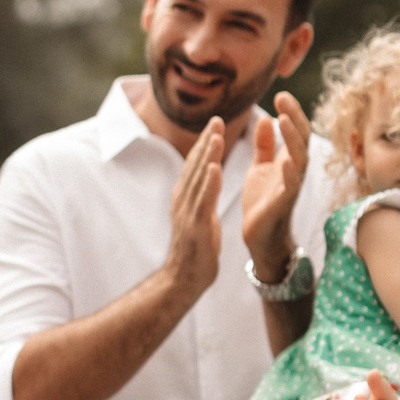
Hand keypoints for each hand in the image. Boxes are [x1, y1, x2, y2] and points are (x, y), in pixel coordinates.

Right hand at [162, 120, 227, 299]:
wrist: (183, 280)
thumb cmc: (194, 252)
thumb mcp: (198, 218)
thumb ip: (201, 198)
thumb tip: (208, 183)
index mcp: (184, 199)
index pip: (194, 166)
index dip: (204, 145)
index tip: (215, 125)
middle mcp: (182, 201)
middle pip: (194, 166)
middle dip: (205, 142)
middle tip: (217, 119)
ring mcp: (186, 213)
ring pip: (197, 179)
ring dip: (206, 156)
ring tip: (216, 135)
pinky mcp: (195, 226)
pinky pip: (202, 201)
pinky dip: (208, 183)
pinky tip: (214, 167)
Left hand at [240, 93, 311, 281]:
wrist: (260, 235)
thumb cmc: (262, 201)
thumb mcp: (260, 167)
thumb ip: (264, 146)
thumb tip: (264, 118)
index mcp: (289, 160)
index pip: (295, 130)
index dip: (291, 112)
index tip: (281, 94)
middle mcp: (295, 170)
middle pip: (301, 139)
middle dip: (295, 118)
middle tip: (284, 98)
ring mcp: (291, 186)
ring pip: (299, 158)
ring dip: (292, 139)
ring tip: (284, 120)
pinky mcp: (283, 203)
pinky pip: (290, 186)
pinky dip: (289, 172)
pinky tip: (285, 160)